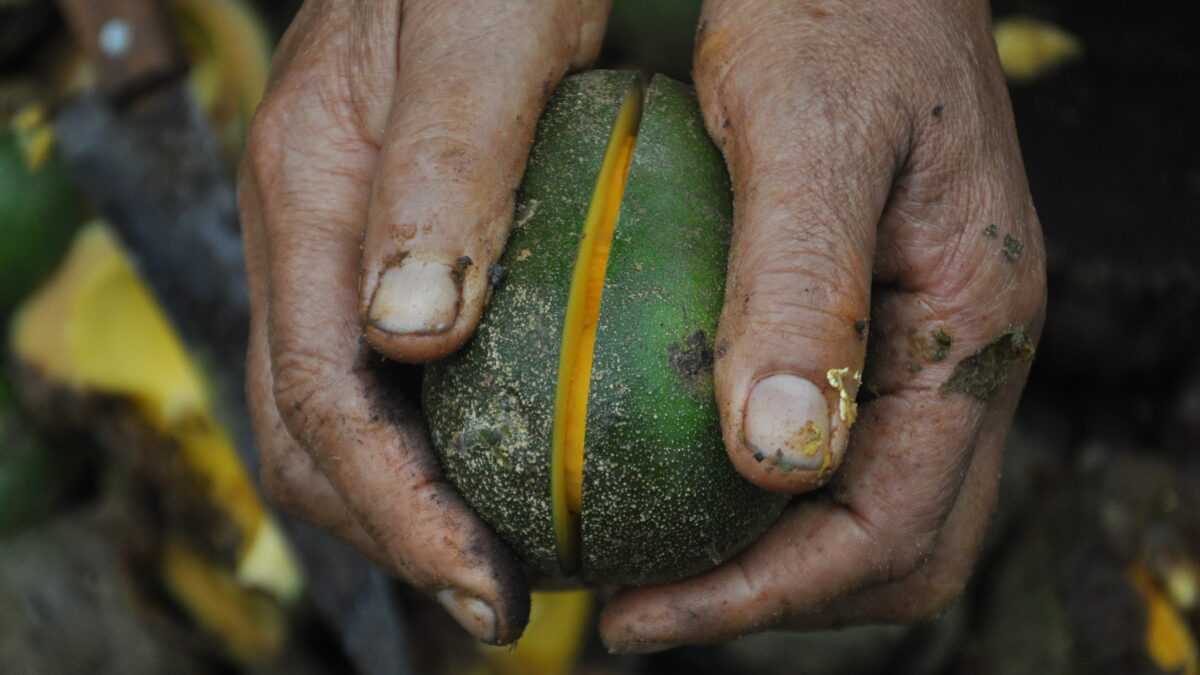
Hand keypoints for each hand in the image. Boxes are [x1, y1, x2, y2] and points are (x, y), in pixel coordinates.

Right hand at [237, 0, 608, 643]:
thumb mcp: (485, 30)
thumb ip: (445, 168)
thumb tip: (410, 338)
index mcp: (311, 191)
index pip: (324, 402)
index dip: (400, 517)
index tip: (489, 589)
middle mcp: (307, 229)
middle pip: (310, 434)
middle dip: (397, 536)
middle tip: (505, 597)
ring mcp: (337, 237)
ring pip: (336, 413)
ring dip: (409, 506)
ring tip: (509, 558)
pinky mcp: (382, 237)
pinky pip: (378, 370)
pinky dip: (429, 445)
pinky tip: (510, 462)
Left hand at [599, 0, 1045, 651]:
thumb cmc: (837, 6)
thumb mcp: (807, 129)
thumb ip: (802, 285)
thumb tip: (775, 460)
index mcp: (971, 324)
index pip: (893, 527)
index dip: (770, 599)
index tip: (643, 614)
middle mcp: (962, 350)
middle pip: (897, 546)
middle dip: (776, 599)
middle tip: (644, 602)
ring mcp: (923, 338)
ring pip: (868, 505)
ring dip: (767, 555)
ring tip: (649, 557)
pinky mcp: (876, 314)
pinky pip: (836, 439)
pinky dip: (756, 486)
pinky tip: (667, 467)